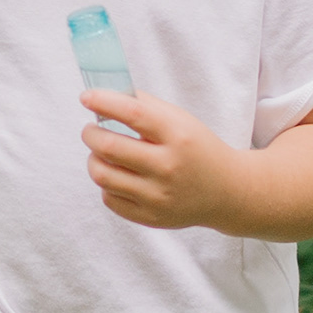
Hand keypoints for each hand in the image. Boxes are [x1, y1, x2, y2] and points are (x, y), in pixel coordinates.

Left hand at [80, 92, 237, 230]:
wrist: (226, 192)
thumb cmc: (196, 149)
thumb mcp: (180, 120)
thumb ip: (144, 105)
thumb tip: (104, 95)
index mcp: (178, 136)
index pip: (132, 113)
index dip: (103, 102)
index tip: (86, 97)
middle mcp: (168, 167)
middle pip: (109, 147)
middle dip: (90, 133)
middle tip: (90, 129)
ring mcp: (159, 196)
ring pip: (102, 175)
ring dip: (93, 159)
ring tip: (101, 153)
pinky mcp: (151, 217)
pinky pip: (109, 198)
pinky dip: (106, 184)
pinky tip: (118, 175)